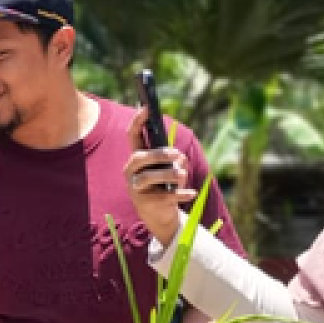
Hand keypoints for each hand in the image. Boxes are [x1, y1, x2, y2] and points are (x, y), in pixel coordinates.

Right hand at [124, 108, 195, 246]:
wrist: (159, 215)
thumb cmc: (165, 185)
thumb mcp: (172, 169)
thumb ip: (175, 159)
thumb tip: (179, 158)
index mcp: (137, 158)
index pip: (133, 136)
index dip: (138, 121)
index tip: (147, 107)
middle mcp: (131, 171)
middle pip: (140, 157)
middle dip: (159, 154)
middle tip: (177, 154)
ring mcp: (135, 188)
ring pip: (148, 176)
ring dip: (169, 173)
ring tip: (183, 174)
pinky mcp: (145, 203)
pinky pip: (164, 196)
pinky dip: (180, 194)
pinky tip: (191, 193)